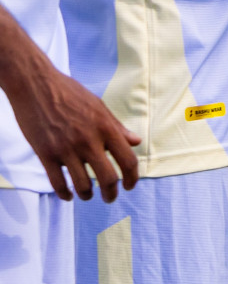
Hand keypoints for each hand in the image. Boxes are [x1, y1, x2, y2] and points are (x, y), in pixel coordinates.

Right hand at [5, 53, 139, 201]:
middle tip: (110, 198)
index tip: (130, 185)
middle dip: (111, 193)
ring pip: (82, 185)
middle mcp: (89, 140)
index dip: (133, 177)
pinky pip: (58, 182)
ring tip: (88, 195)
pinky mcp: (46, 154)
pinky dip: (65, 193)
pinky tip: (68, 195)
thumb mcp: (99, 106)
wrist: (36, 85)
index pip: (128, 160)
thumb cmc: (70, 93)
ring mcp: (66, 149)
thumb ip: (117, 127)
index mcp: (106, 127)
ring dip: (87, 195)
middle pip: (108, 178)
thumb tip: (135, 142)